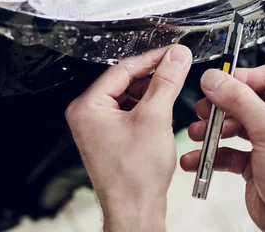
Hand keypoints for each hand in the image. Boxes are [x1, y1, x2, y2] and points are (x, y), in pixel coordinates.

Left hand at [65, 45, 191, 231]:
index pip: (121, 69)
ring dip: (151, 91)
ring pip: (128, 96)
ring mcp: (97, 127)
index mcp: (87, 107)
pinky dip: (147, 107)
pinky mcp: (109, 137)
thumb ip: (166, 81)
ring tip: (173, 88)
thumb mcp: (155, 118)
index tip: (172, 52)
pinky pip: (128, 112)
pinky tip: (163, 109)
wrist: (136, 211)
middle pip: (123, 81)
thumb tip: (176, 57)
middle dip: (152, 75)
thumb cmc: (135, 176)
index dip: (150, 58)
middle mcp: (87, 115)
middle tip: (176, 67)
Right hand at [181, 64, 264, 231]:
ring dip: (213, 129)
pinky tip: (197, 158)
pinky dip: (212, 153)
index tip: (218, 82)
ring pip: (236, 124)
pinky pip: (229, 150)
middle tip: (204, 109)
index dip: (243, 78)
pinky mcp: (256, 163)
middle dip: (223, 106)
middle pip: (248, 100)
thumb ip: (240, 101)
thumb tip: (216, 79)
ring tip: (198, 133)